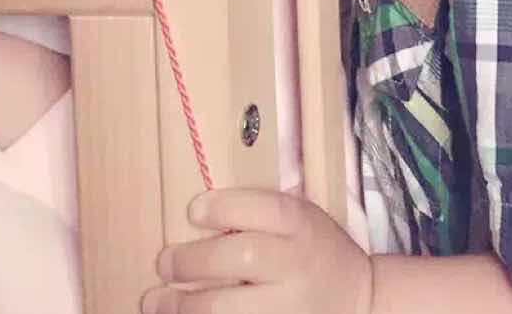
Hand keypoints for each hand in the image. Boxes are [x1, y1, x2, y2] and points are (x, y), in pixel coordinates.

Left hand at [141, 189, 372, 313]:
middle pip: (240, 258)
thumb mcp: (302, 219)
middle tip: (164, 261)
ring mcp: (288, 306)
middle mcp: (297, 264)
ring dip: (182, 305)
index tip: (193, 210)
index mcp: (302, 225)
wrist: (356, 300)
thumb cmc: (315, 251)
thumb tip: (197, 216)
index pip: (265, 209)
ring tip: (155, 301)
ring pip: (225, 308)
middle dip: (191, 261)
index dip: (224, 208)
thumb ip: (261, 215)